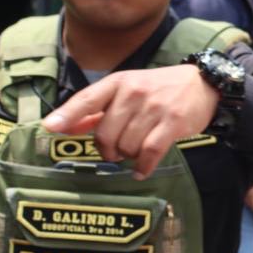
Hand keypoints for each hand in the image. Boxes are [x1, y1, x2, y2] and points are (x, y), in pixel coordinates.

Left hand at [41, 65, 221, 178]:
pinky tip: (141, 170)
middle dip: (107, 150)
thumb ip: (98, 109)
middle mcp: (134, 93)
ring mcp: (154, 108)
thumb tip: (64, 126)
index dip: (67, 114)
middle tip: (115, 151)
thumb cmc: (159, 88)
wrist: (202, 83)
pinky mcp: (173, 123)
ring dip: (127, 156)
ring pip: (127, 146)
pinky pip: (150, 152)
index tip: (50, 127)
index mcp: (119, 83)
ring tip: (134, 153)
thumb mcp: (128, 89)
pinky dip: (143, 166)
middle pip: (106, 134)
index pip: (87, 99)